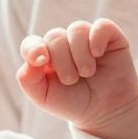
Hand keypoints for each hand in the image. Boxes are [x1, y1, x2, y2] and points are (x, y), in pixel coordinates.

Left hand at [18, 18, 137, 130]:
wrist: (105, 112)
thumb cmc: (73, 103)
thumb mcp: (44, 98)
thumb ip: (28, 80)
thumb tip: (30, 60)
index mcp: (45, 55)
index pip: (32, 43)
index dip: (33, 48)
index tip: (41, 61)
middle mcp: (65, 43)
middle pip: (55, 36)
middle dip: (62, 61)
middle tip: (72, 80)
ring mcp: (86, 38)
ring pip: (77, 29)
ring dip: (80, 55)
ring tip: (87, 73)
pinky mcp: (109, 37)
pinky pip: (101, 26)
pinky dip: (97, 39)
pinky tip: (98, 54)